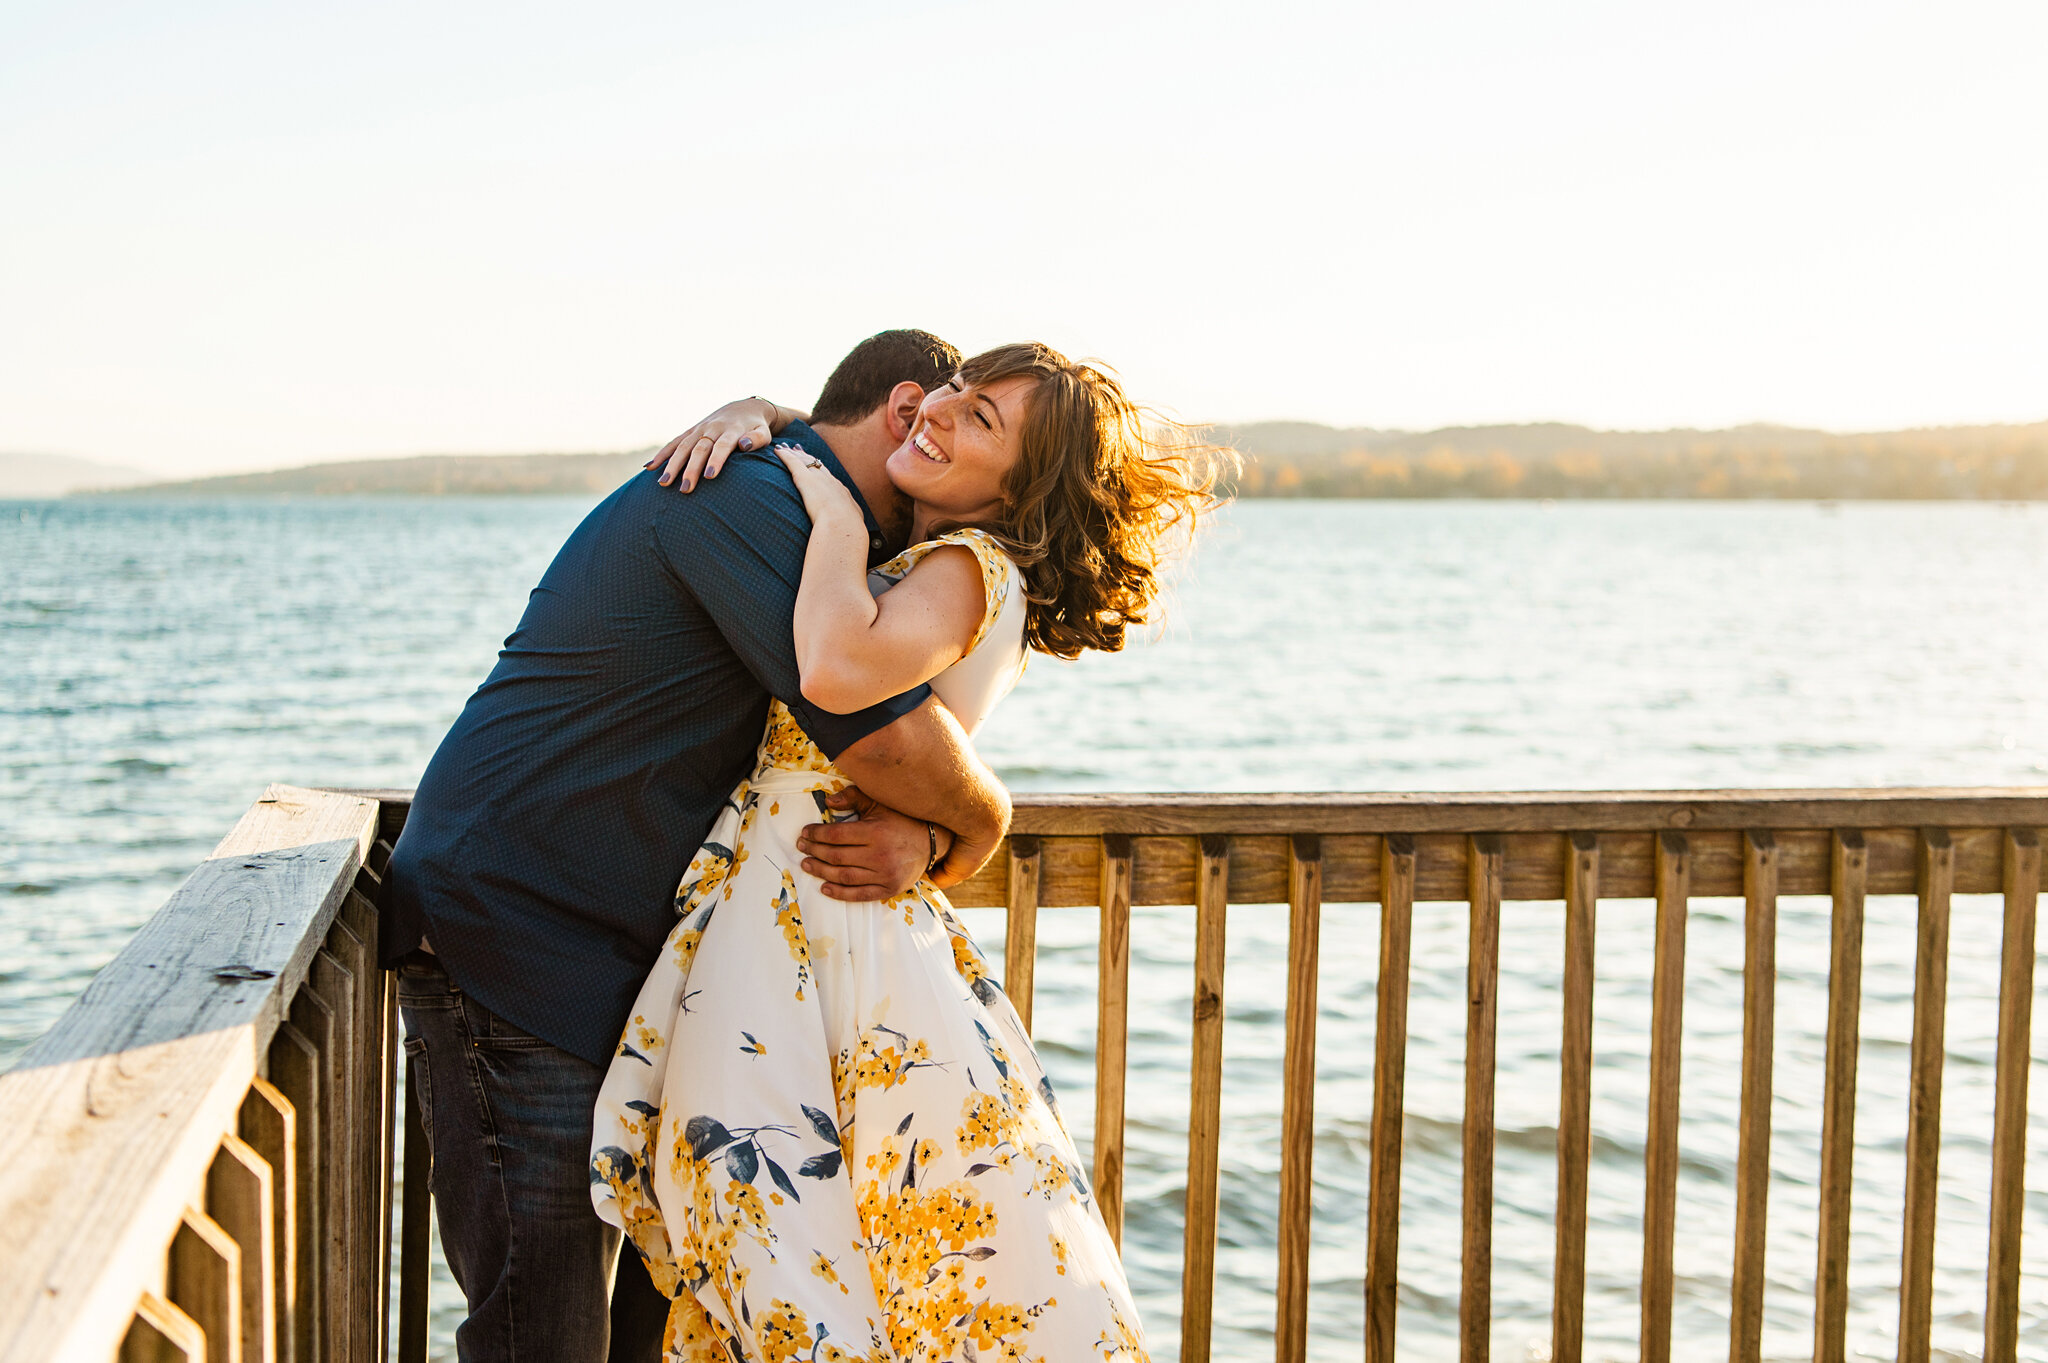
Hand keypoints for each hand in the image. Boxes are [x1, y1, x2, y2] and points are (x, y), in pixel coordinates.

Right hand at [647, 398, 778, 491]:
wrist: (744, 408)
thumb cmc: (756, 428)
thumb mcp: (764, 433)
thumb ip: (756, 439)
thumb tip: (744, 445)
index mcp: (731, 430)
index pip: (722, 446)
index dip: (716, 460)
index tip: (710, 476)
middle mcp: (712, 428)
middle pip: (699, 449)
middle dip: (691, 469)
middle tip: (686, 490)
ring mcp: (699, 429)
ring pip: (683, 446)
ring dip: (672, 465)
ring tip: (664, 484)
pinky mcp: (691, 431)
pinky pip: (674, 442)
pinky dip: (662, 454)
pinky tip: (650, 468)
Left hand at [775, 443, 862, 523]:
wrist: (843, 525)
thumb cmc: (846, 531)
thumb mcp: (851, 527)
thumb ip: (849, 527)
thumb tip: (852, 537)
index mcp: (842, 494)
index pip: (830, 479)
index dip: (821, 471)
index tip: (816, 466)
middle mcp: (831, 482)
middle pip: (817, 465)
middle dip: (807, 457)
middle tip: (798, 449)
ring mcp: (819, 479)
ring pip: (805, 461)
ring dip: (794, 454)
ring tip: (785, 447)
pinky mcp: (805, 479)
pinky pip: (793, 463)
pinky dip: (785, 456)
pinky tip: (777, 451)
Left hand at [796, 787, 951, 900]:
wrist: (932, 842)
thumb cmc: (902, 820)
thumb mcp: (880, 804)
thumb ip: (854, 798)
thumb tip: (828, 800)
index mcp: (876, 832)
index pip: (836, 835)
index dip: (816, 834)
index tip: (805, 833)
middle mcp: (880, 855)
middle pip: (836, 856)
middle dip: (814, 851)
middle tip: (801, 847)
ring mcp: (885, 875)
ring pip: (844, 876)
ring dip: (821, 871)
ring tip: (807, 864)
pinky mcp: (889, 889)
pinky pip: (859, 895)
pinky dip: (839, 893)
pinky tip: (825, 888)